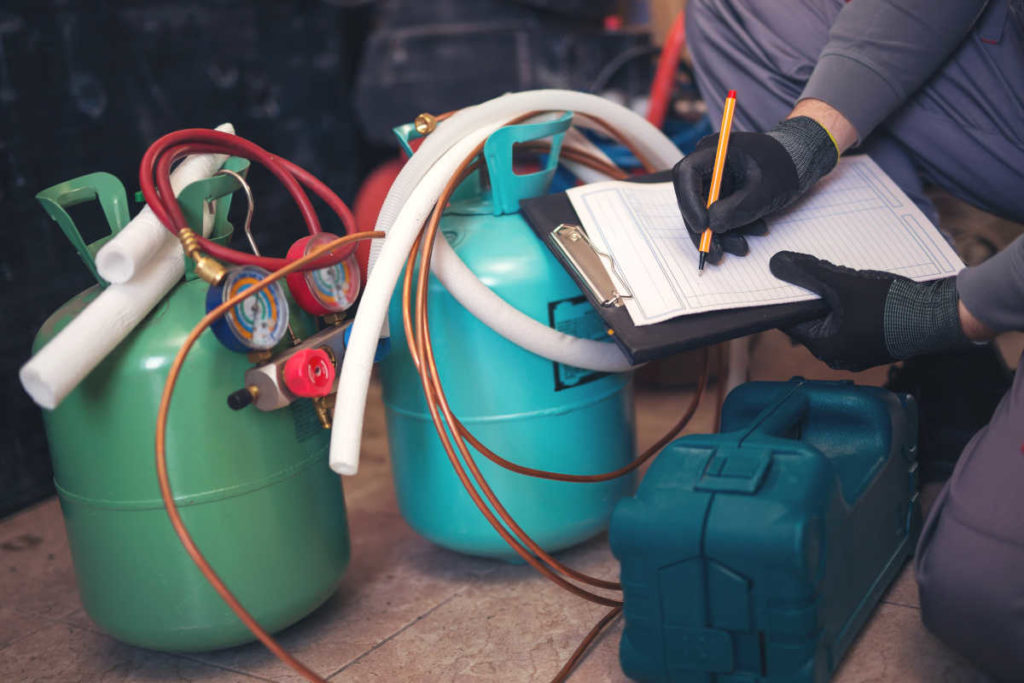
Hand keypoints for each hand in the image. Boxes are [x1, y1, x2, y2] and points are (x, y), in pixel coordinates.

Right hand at [672, 117, 837, 261]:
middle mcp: (709, 164)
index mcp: (714, 151)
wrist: (803, 160)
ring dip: (720, 233)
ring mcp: (715, 179)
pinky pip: (719, 212)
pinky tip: (753, 232)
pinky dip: (732, 226)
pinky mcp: (724, 192)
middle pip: (691, 198)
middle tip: (715, 251)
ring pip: (705, 210)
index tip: (703, 227)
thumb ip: (735, 209)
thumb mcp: (762, 191)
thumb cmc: (786, 165)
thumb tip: (712, 226)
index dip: (689, 203)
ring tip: (741, 247)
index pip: (686, 174)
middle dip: (704, 228)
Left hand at [769, 251, 970, 370]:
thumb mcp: (842, 285)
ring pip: (834, 319)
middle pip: (812, 319)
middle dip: (812, 294)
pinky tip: (859, 287)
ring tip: (838, 275)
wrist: (939, 318)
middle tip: (811, 270)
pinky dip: (851, 305)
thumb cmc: (890, 307)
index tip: (781, 277)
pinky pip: (853, 322)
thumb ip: (808, 273)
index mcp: (824, 347)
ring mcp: (857, 351)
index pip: (791, 320)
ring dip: (833, 297)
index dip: (785, 296)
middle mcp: (837, 355)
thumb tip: (776, 264)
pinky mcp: (875, 343)